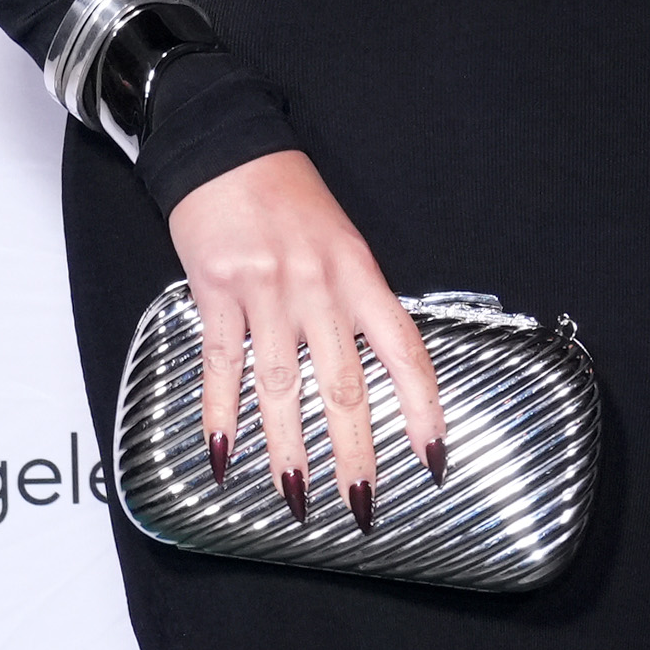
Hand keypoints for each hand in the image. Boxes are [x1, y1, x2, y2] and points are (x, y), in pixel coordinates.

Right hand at [159, 152, 443, 532]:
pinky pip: (221, 365)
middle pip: (344, 384)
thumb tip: (373, 368)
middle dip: (356, 452)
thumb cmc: (287, 196)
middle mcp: (318, 286)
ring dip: (288, 449)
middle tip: (363, 503)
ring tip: (297, 496)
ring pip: (282, 386)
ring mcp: (265, 291)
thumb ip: (355, 300)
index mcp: (359, 273)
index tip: (434, 457)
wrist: (224, 146)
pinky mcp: (215, 292)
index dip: (423, 408)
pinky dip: (220, 416)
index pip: (404, 350)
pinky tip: (224, 456)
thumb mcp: (341, 241)